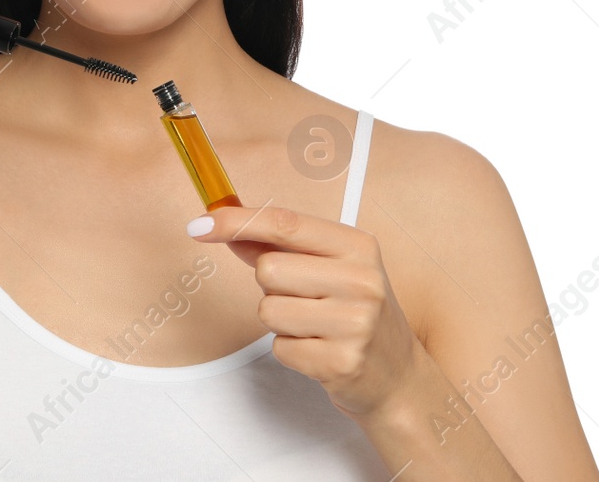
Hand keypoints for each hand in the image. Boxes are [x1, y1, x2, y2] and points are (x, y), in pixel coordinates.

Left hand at [188, 204, 420, 421]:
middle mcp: (362, 280)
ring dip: (279, 321)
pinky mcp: (342, 362)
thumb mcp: (330, 269)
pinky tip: (319, 350)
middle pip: (268, 270)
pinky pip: (279, 348)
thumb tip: (224, 227)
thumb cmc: (355, 313)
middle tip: (304, 299)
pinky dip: (290, 350)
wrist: (397, 376)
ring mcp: (356, 323)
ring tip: (313, 326)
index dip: (238, 222)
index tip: (200, 225)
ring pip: (268, 310)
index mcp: (358, 246)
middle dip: (271, 286)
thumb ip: (279, 247)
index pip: (286, 223)